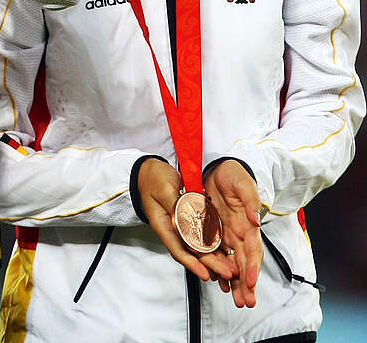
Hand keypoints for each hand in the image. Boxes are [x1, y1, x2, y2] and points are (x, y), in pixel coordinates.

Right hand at [135, 158, 237, 285]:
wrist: (150, 169)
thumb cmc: (152, 178)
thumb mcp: (164, 189)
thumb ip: (178, 206)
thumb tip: (187, 222)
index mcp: (163, 225)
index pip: (178, 249)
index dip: (192, 263)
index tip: (205, 273)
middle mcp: (174, 228)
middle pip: (193, 252)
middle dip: (211, 265)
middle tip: (228, 273)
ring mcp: (182, 225)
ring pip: (200, 247)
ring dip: (216, 259)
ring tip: (231, 269)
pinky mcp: (190, 219)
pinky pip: (203, 235)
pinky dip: (215, 246)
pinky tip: (226, 254)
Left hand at [205, 160, 262, 307]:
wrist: (215, 166)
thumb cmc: (233, 174)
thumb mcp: (243, 184)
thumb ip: (250, 202)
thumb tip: (256, 220)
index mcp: (247, 224)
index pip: (252, 251)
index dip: (253, 268)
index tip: (251, 283)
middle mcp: (238, 232)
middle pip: (244, 263)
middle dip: (247, 284)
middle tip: (247, 302)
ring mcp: (226, 233)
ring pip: (232, 263)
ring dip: (235, 282)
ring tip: (237, 300)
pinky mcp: (212, 231)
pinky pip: (216, 253)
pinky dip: (219, 269)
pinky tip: (219, 282)